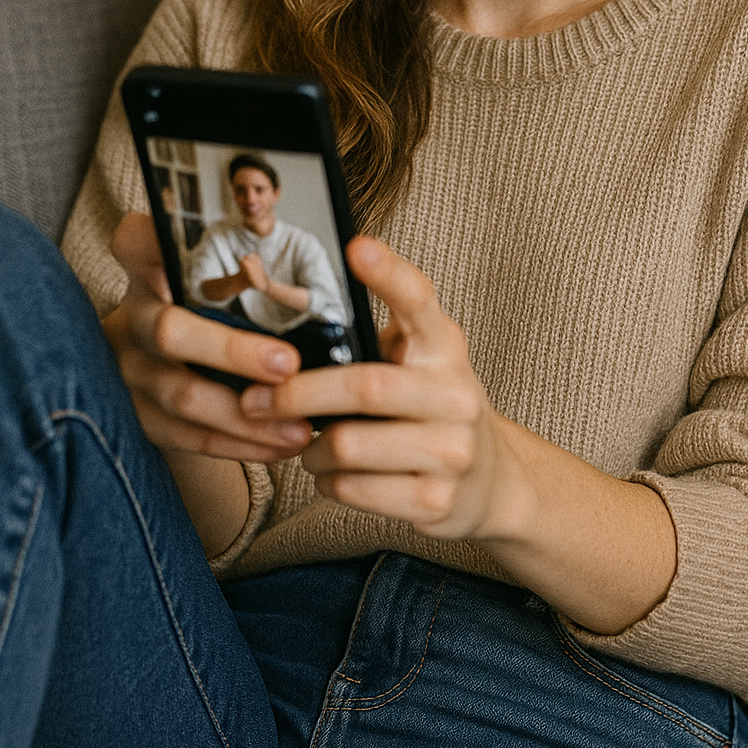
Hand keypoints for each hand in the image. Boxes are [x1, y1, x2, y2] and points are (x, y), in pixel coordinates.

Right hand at [103, 213, 312, 464]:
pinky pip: (190, 438)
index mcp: (146, 269)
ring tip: (299, 424)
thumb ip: (239, 262)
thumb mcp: (205, 272)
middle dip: (233, 352)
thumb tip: (339, 260)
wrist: (151, 355)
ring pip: (184, 395)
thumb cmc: (201, 305)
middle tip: (288, 364)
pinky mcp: (140, 417)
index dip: (158, 243)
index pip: (137, 241)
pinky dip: (240, 444)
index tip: (213, 255)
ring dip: (247, 416)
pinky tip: (280, 443)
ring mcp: (130, 371)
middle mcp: (133, 317)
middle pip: (169, 332)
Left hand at [241, 236, 509, 540]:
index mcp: (444, 347)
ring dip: (310, 448)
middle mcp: (455, 394)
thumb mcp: (420, 363)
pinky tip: (333, 473)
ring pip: (348, 445)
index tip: (357, 247)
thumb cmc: (432, 410)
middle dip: (297, 394)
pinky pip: (353, 489)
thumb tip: (291, 331)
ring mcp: (451, 451)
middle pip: (363, 386)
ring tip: (306, 444)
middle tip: (257, 400)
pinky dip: (327, 481)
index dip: (388, 273)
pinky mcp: (436, 500)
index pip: (419, 300)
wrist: (490, 481)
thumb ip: (376, 340)